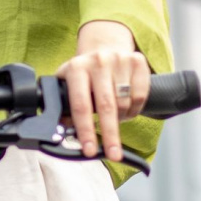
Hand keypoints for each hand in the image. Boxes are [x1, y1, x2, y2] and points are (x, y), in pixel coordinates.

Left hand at [58, 21, 149, 166]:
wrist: (104, 46)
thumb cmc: (84, 74)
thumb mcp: (68, 85)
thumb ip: (64, 108)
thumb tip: (61, 134)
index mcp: (76, 68)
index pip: (81, 105)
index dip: (85, 130)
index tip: (90, 150)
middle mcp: (98, 61)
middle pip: (106, 106)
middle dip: (110, 135)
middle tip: (113, 154)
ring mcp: (119, 59)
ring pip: (124, 103)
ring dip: (121, 120)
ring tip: (114, 120)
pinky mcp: (137, 60)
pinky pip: (140, 96)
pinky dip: (134, 109)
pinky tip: (127, 109)